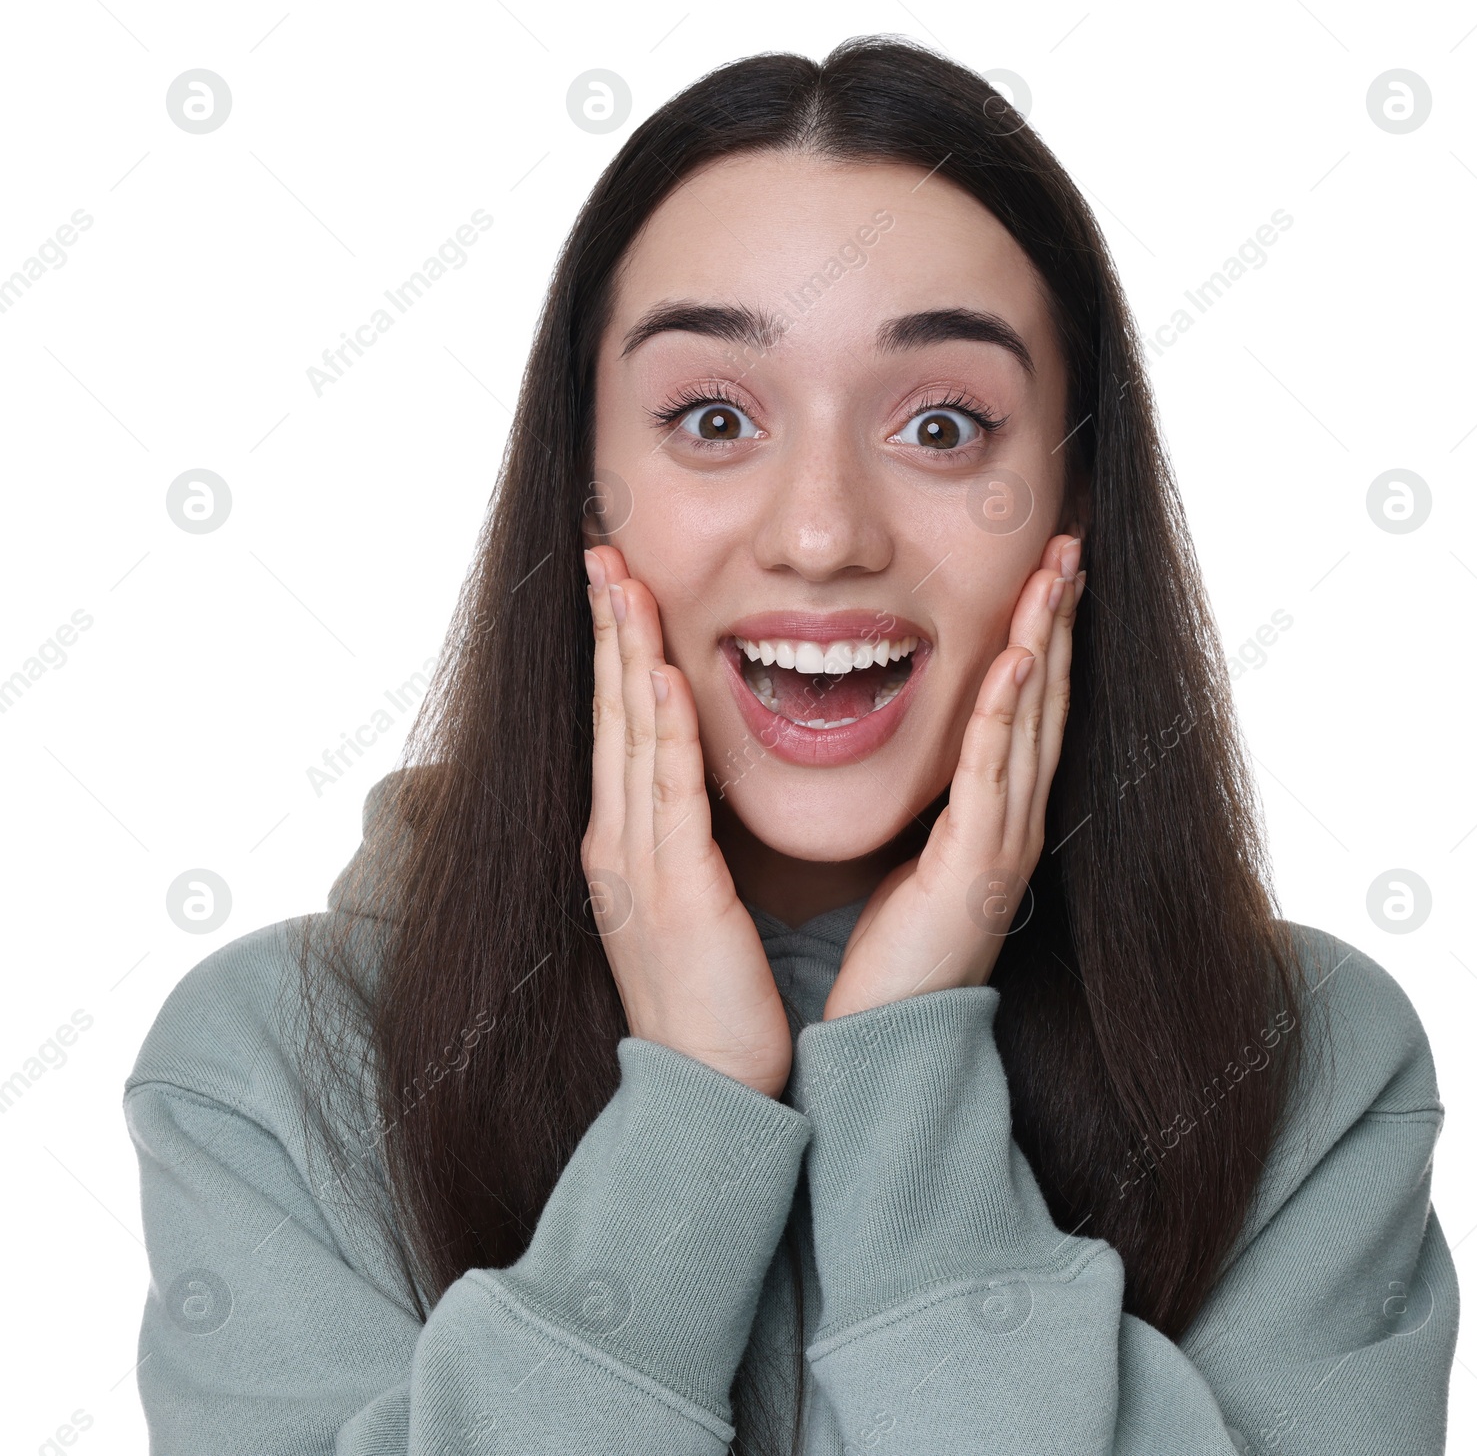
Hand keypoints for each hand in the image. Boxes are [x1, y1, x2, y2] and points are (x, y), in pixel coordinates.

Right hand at [581, 543, 794, 1098]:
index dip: (614, 653)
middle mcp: (617, 840)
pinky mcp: (673, 885)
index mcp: (624, 843)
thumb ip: (687, 841)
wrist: (708, 1087)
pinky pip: (668, 787)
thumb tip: (697, 794)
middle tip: (602, 553)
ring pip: (630, 734)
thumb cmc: (710, 1002)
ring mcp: (636, 860)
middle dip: (607, 628)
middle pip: (610, 713)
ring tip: (621, 581)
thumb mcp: (690, 905)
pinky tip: (664, 673)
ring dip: (626, 651)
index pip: (618, 727)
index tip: (617, 588)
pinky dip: (663, 724)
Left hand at [822, 534, 1084, 1020]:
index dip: (1041, 637)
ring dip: (1046, 641)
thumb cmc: (891, 955)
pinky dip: (1009, 711)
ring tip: (1057, 573)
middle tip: (1068, 545)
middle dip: (1057, 619)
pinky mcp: (977, 867)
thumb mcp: (915, 859)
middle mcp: (1015, 822)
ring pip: (1033, 721)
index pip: (1028, 708)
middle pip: (1046, 700)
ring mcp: (1005, 844)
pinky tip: (1018, 657)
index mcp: (998, 817)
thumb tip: (923, 755)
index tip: (1044, 573)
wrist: (888, 1041)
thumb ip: (930, 806)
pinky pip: (994, 772)